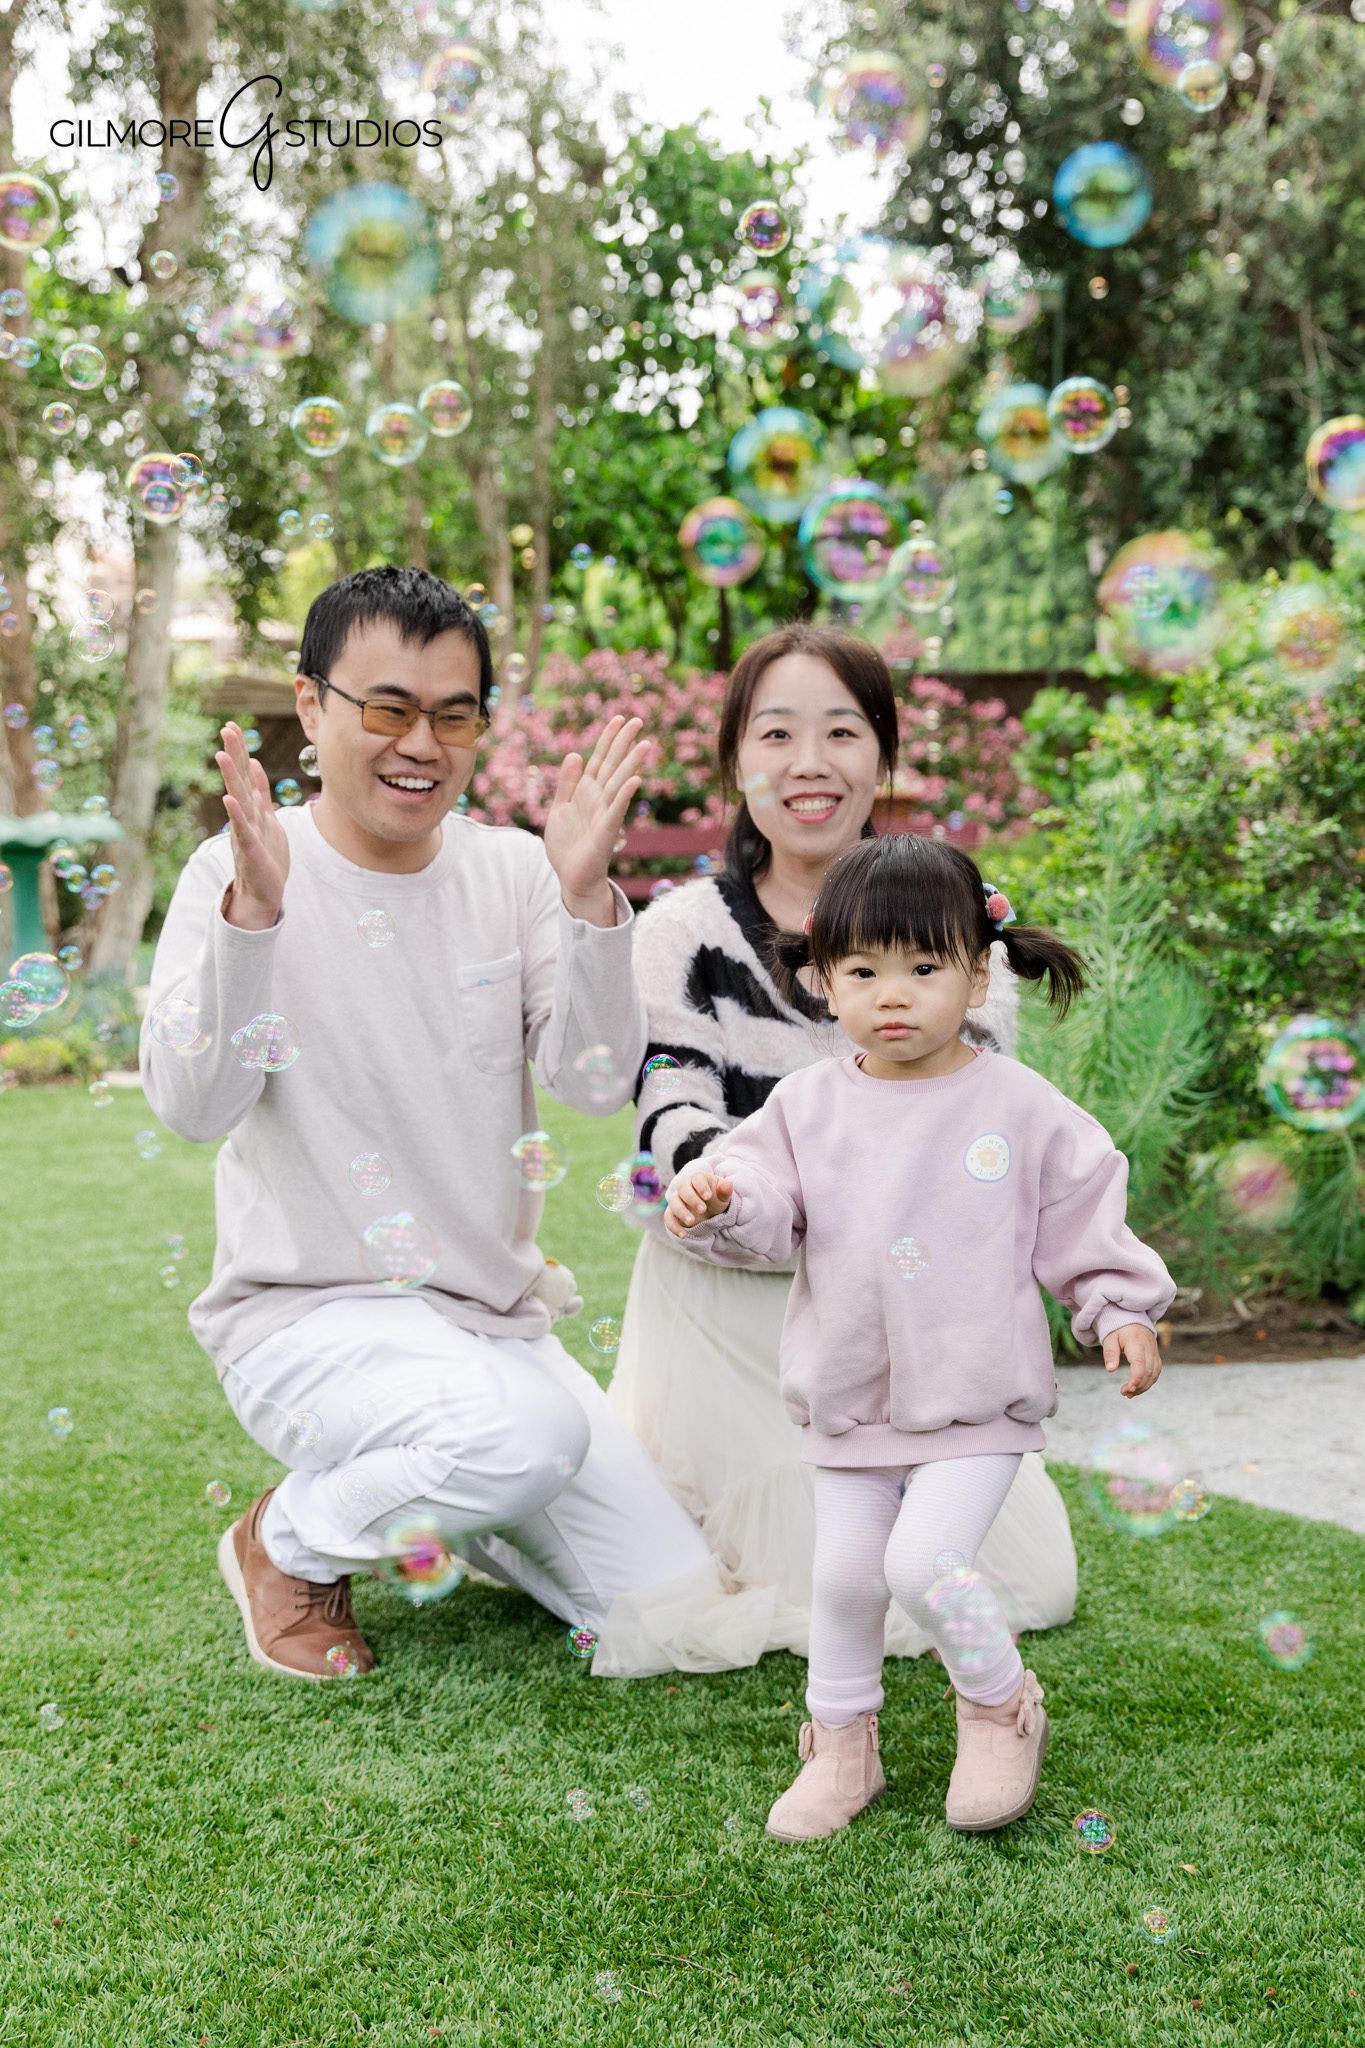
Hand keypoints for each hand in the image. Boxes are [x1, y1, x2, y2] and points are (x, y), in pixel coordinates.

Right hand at [216, 722, 288, 928]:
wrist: (262, 894)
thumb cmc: (265, 856)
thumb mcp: (267, 818)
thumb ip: (260, 793)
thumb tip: (253, 764)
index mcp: (252, 808)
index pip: (245, 773)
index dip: (240, 750)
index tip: (232, 724)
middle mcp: (246, 816)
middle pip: (239, 780)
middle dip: (234, 754)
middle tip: (226, 728)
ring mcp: (246, 832)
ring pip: (239, 800)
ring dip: (231, 778)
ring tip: (222, 755)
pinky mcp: (251, 850)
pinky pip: (243, 830)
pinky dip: (236, 815)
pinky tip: (228, 800)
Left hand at [543, 714, 649, 915]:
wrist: (571, 876)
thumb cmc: (567, 845)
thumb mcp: (559, 808)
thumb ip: (566, 783)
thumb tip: (575, 754)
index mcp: (587, 791)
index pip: (599, 759)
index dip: (608, 739)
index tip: (619, 718)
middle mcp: (599, 798)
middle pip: (613, 765)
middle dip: (624, 743)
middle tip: (639, 720)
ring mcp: (605, 813)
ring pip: (619, 782)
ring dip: (631, 763)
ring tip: (645, 743)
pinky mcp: (606, 831)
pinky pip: (616, 809)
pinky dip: (624, 794)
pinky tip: (635, 779)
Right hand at [665, 1168, 733, 1237]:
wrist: (710, 1212)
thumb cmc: (716, 1200)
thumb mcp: (723, 1197)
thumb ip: (725, 1191)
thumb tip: (728, 1184)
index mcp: (699, 1179)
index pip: (697, 1179)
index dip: (701, 1187)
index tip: (708, 1197)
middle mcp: (685, 1187)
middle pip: (683, 1188)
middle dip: (692, 1199)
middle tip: (703, 1210)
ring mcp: (677, 1200)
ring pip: (673, 1202)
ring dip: (681, 1212)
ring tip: (691, 1222)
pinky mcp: (672, 1213)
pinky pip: (668, 1218)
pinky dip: (674, 1227)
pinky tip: (684, 1235)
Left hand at [1103, 1322, 1162, 1397]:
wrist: (1132, 1320)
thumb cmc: (1118, 1330)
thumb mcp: (1110, 1339)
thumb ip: (1110, 1353)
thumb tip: (1110, 1370)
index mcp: (1136, 1342)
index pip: (1140, 1364)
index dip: (1136, 1379)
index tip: (1127, 1390)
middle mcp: (1148, 1348)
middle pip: (1148, 1371)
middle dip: (1138, 1386)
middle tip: (1124, 1393)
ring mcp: (1154, 1352)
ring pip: (1154, 1374)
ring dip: (1144, 1387)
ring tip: (1129, 1393)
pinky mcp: (1156, 1356)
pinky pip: (1156, 1372)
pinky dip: (1149, 1382)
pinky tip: (1138, 1387)